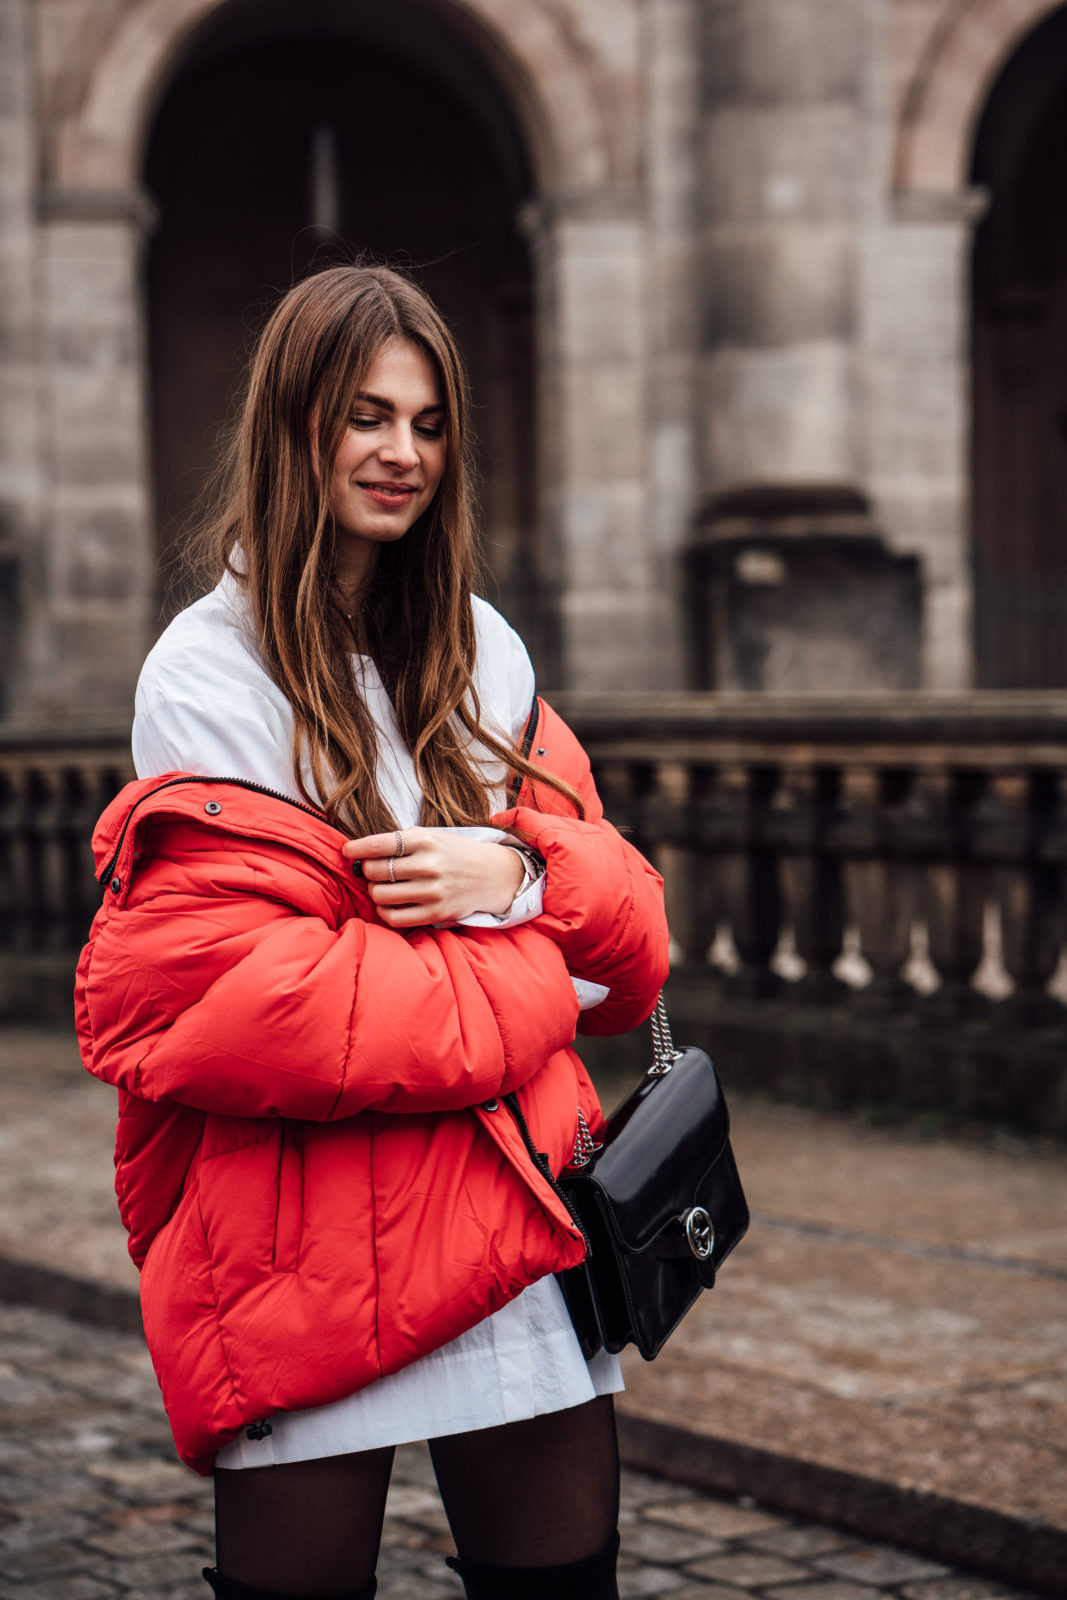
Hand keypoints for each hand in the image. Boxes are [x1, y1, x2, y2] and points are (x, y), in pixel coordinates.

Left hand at [342, 828, 525, 927]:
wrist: (492, 874)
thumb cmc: (454, 853)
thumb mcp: (432, 836)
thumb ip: (401, 841)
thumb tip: (361, 853)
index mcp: (425, 841)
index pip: (378, 844)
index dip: (356, 848)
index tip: (346, 851)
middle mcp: (428, 865)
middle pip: (375, 871)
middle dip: (367, 871)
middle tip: (372, 871)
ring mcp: (432, 891)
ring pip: (380, 895)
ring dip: (374, 891)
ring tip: (381, 887)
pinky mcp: (436, 913)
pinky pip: (394, 917)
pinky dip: (383, 911)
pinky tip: (388, 904)